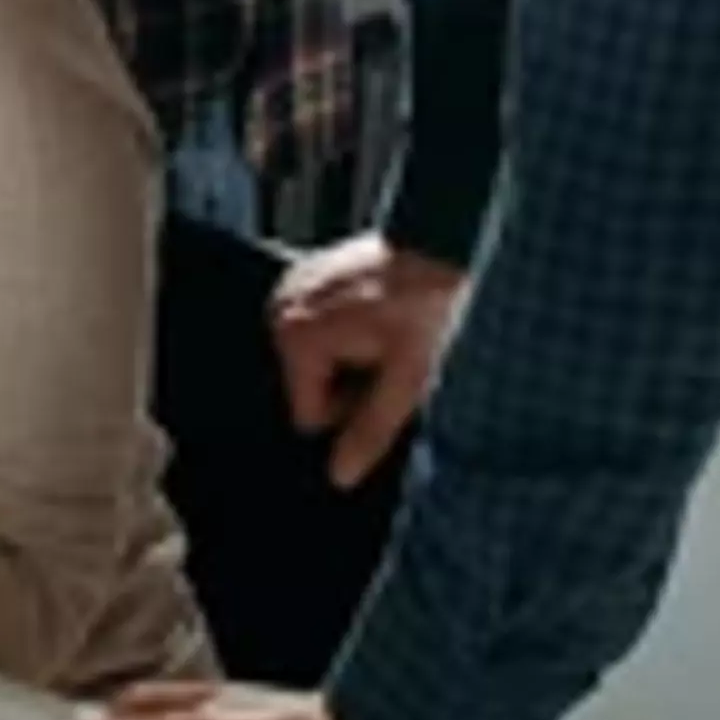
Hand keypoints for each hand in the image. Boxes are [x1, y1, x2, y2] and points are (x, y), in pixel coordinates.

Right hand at [270, 232, 465, 486]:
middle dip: (350, 380)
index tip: (386, 376)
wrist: (439, 243)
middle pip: (311, 387)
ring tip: (385, 330)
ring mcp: (289, 292)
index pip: (310, 417)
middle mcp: (281, 313)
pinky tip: (375, 312)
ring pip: (317, 361)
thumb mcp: (408, 378)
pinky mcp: (303, 278)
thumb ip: (370, 431)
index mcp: (296, 339)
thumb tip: (340, 476)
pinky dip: (347, 330)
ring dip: (352, 356)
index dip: (354, 408)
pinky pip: (319, 330)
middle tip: (388, 352)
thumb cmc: (428, 306)